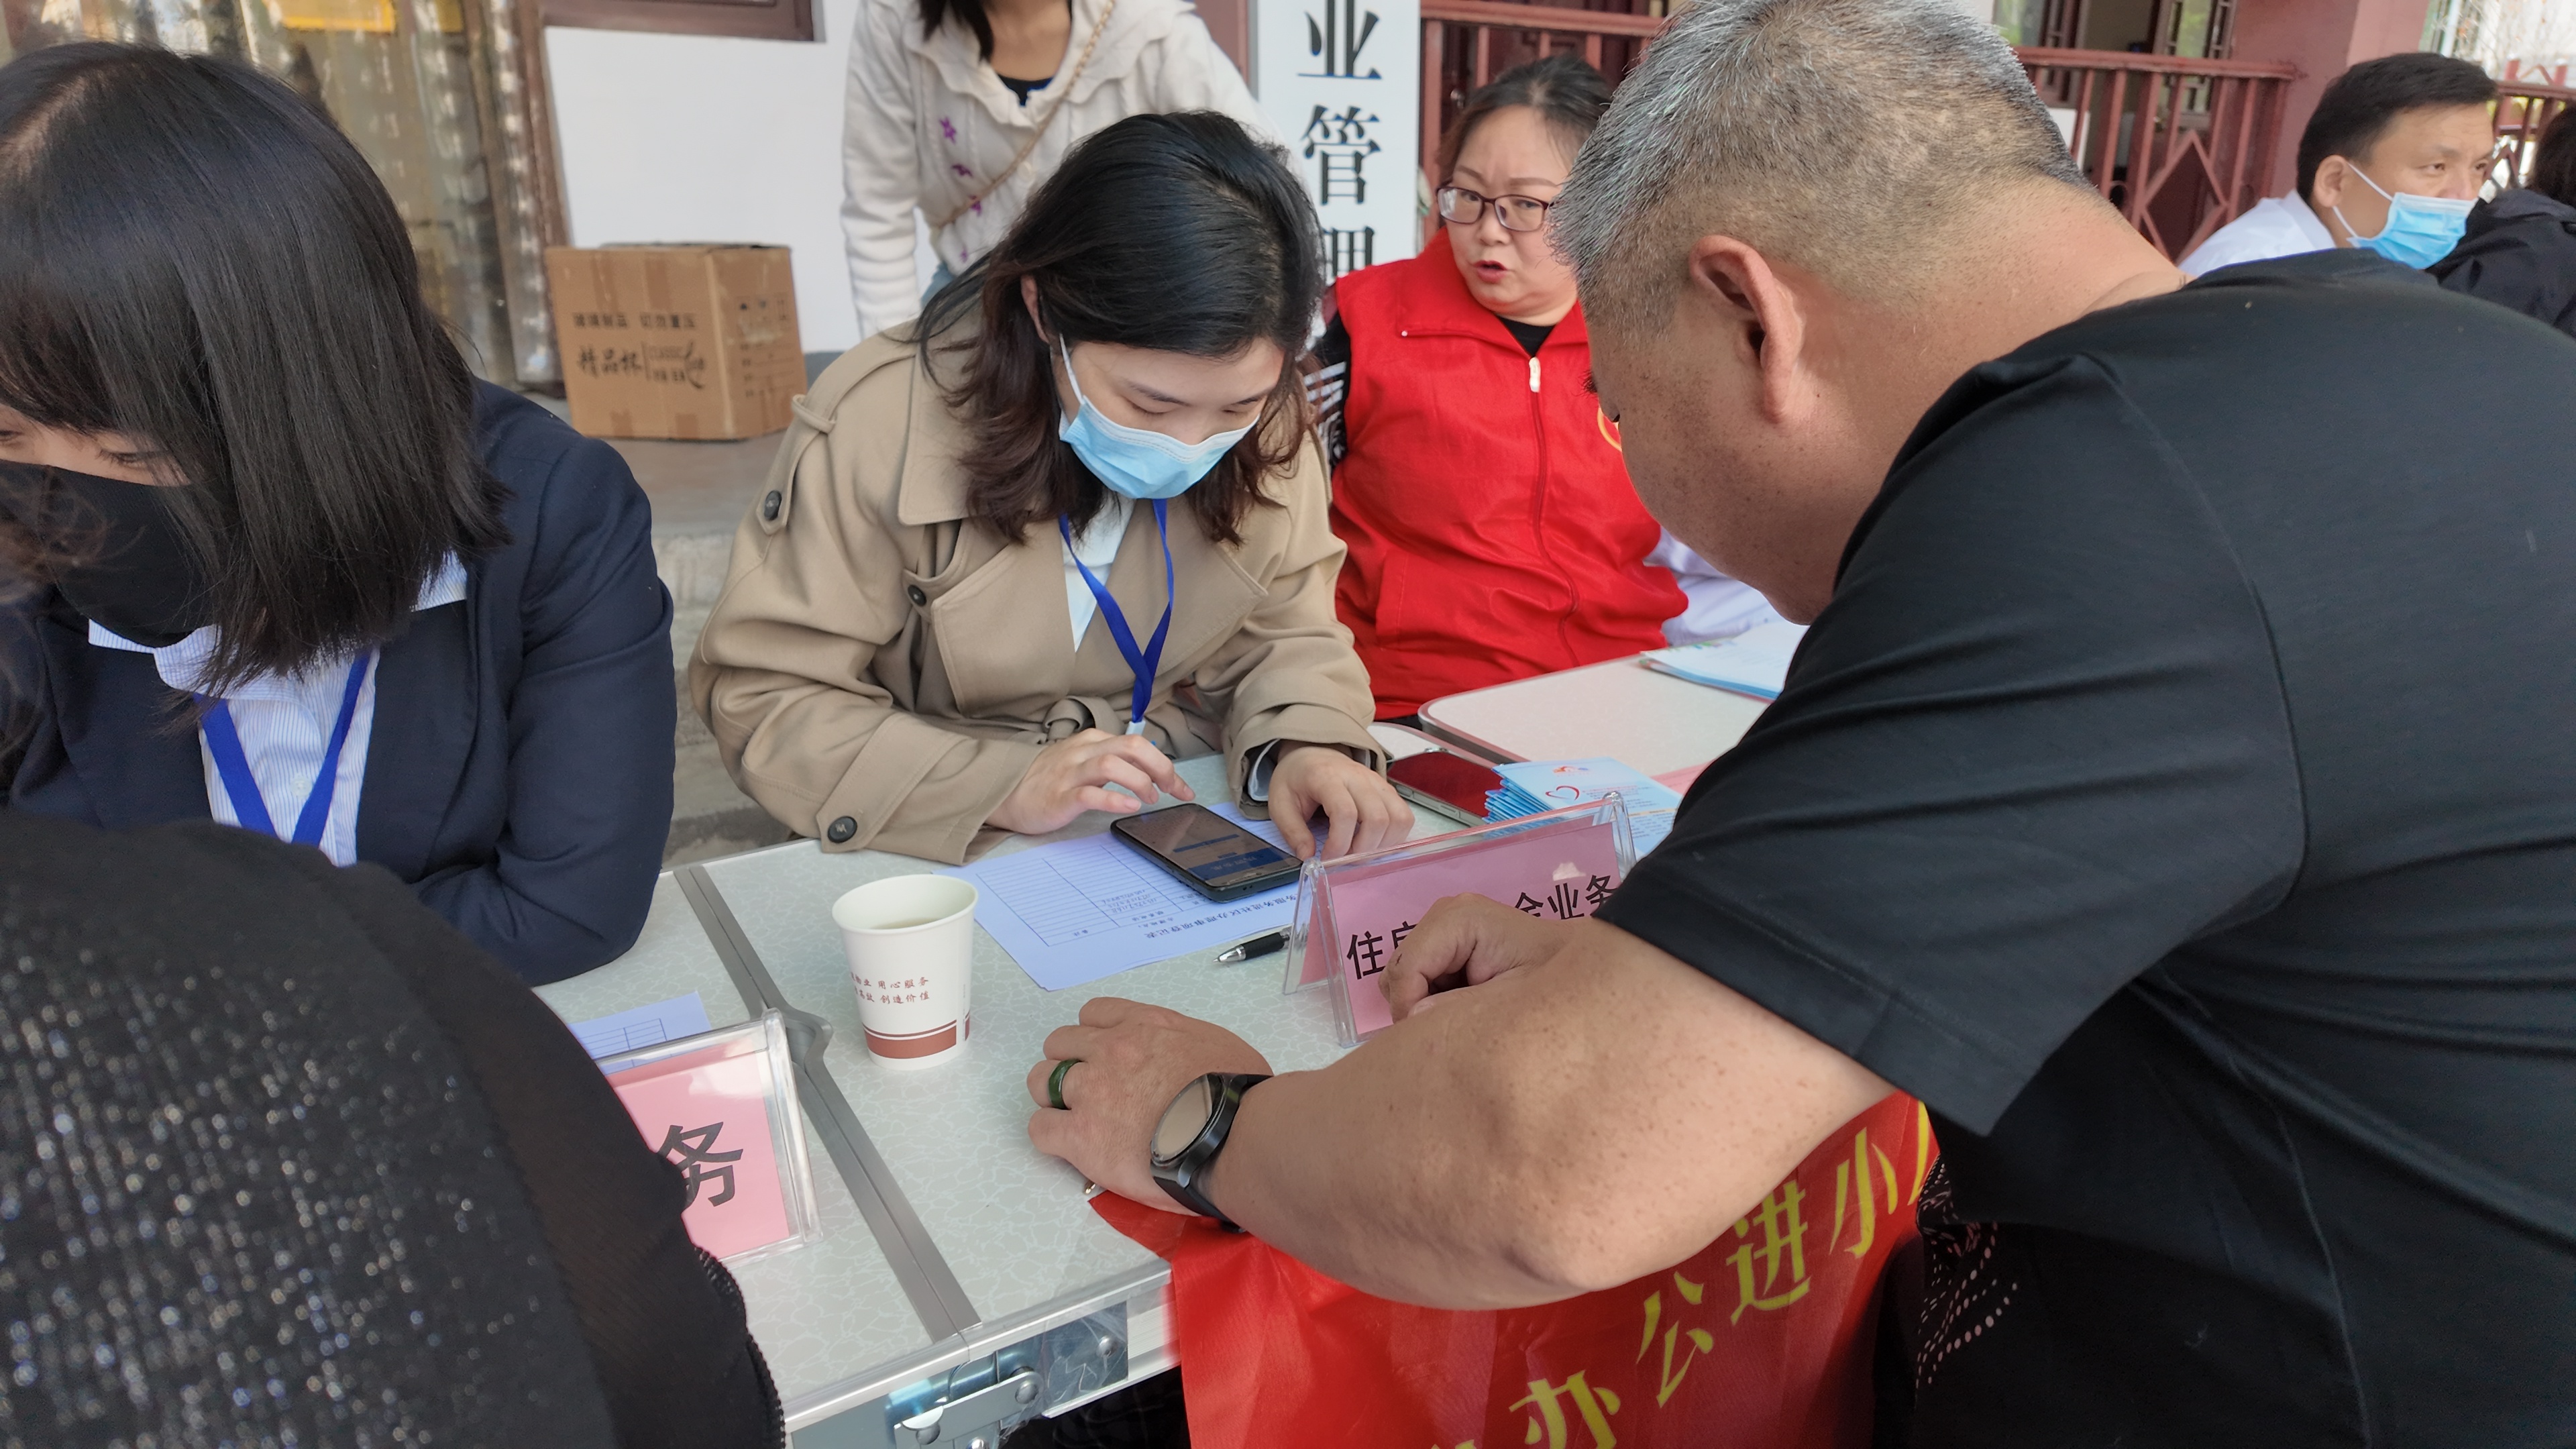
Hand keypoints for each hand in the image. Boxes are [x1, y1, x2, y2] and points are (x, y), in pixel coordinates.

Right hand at [989, 729, 1193, 834]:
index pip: (1138, 745)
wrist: (1004, 793)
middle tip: (1174, 789)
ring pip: (1112, 764)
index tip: (1182, 787)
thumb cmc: (1046, 780)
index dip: (1166, 765)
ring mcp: (1070, 773)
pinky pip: (1090, 793)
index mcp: (1092, 742)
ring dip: (1140, 780)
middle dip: (1161, 766)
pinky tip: (1130, 806)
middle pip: (1131, 746)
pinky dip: (1114, 798)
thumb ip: (1112, 760)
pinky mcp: (1059, 796)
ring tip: (1152, 798)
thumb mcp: (1082, 761)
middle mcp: (1084, 752)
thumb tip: (1149, 771)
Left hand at [1026, 998, 1273, 1212]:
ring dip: (1053, 1096)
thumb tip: (1185, 1064)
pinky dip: (1051, 1134)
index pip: (1095, 1013)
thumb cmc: (1237, 1093)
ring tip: (1074, 1118)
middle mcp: (1111, 1050)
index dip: (1094, 1035)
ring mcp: (1091, 1091)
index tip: (1104, 1055)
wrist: (1231, 1134)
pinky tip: (1071, 1145)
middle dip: (1068, 1063)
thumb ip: (1185, 1045)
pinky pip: (1040, 1127)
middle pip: (1060, 1043)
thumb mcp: (1216, 1045)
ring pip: (1042, 1081)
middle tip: (1089, 1090)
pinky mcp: (1081, 1135)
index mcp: (1145, 1025)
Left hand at [1268, 743, 1408, 859]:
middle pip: (1377, 818)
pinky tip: (1374, 843)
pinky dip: (1395, 837)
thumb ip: (1292, 832)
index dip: (1339, 843)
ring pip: (1398, 818)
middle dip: (1363, 849)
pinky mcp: (1387, 790)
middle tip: (1345, 859)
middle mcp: (1357, 776)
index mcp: (1326, 777)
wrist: (1313, 754)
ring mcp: (1377, 782)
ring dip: (1383, 845)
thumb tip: (1308, 856)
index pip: (1345, 813)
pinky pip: (1404, 816)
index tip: (1327, 858)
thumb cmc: (1297, 779)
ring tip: (1360, 852)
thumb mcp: (1280, 804)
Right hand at [1380, 892, 1574, 1020]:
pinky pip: (1416, 979)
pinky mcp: (1446, 944)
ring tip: (1462, 1017)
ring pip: (1401, 977)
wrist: (1582, 968)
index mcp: (1460, 919)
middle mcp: (1445, 915)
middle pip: (1398, 971)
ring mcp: (1443, 928)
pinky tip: (1463, 1007)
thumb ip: (1462, 1008)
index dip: (1409, 1007)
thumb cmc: (1556, 981)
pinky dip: (1429, 1000)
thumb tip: (1414, 1018)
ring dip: (1421, 1004)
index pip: (1406, 967)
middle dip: (1414, 1007)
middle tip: (1449, 1031)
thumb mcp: (1514, 998)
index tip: (1430, 1039)